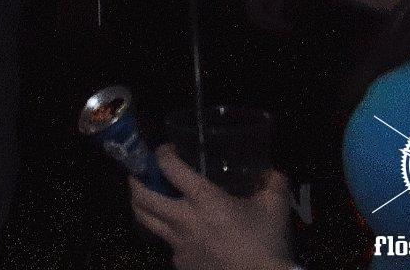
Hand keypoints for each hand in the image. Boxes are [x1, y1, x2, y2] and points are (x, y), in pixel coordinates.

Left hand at [131, 147, 294, 269]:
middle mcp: (183, 218)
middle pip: (141, 196)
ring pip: (145, 221)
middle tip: (139, 176)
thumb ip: (273, 185)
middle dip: (134, 182)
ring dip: (141, 207)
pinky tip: (182, 235)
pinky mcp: (180, 263)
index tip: (167, 151)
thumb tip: (274, 173)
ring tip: (146, 201)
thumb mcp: (275, 209)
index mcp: (203, 199)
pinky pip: (168, 245)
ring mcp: (178, 243)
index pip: (168, 166)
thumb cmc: (266, 244)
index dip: (162, 153)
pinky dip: (170, 236)